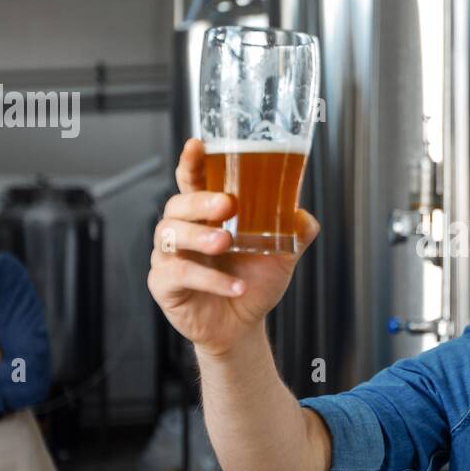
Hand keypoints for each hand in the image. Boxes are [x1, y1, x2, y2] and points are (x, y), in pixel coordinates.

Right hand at [147, 138, 319, 357]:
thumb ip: (294, 233)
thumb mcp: (281, 256)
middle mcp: (181, 230)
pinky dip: (210, 280)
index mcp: (205, 214)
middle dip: (200, 201)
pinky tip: (236, 287)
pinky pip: (180, 276)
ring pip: (172, 236)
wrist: (242, 326)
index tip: (197, 144)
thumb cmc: (252, 281)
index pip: (192, 180)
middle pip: (177, 204)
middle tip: (227, 204)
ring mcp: (168, 257)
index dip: (192, 162)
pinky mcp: (164, 285)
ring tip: (226, 244)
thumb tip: (304, 216)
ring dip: (200, 238)